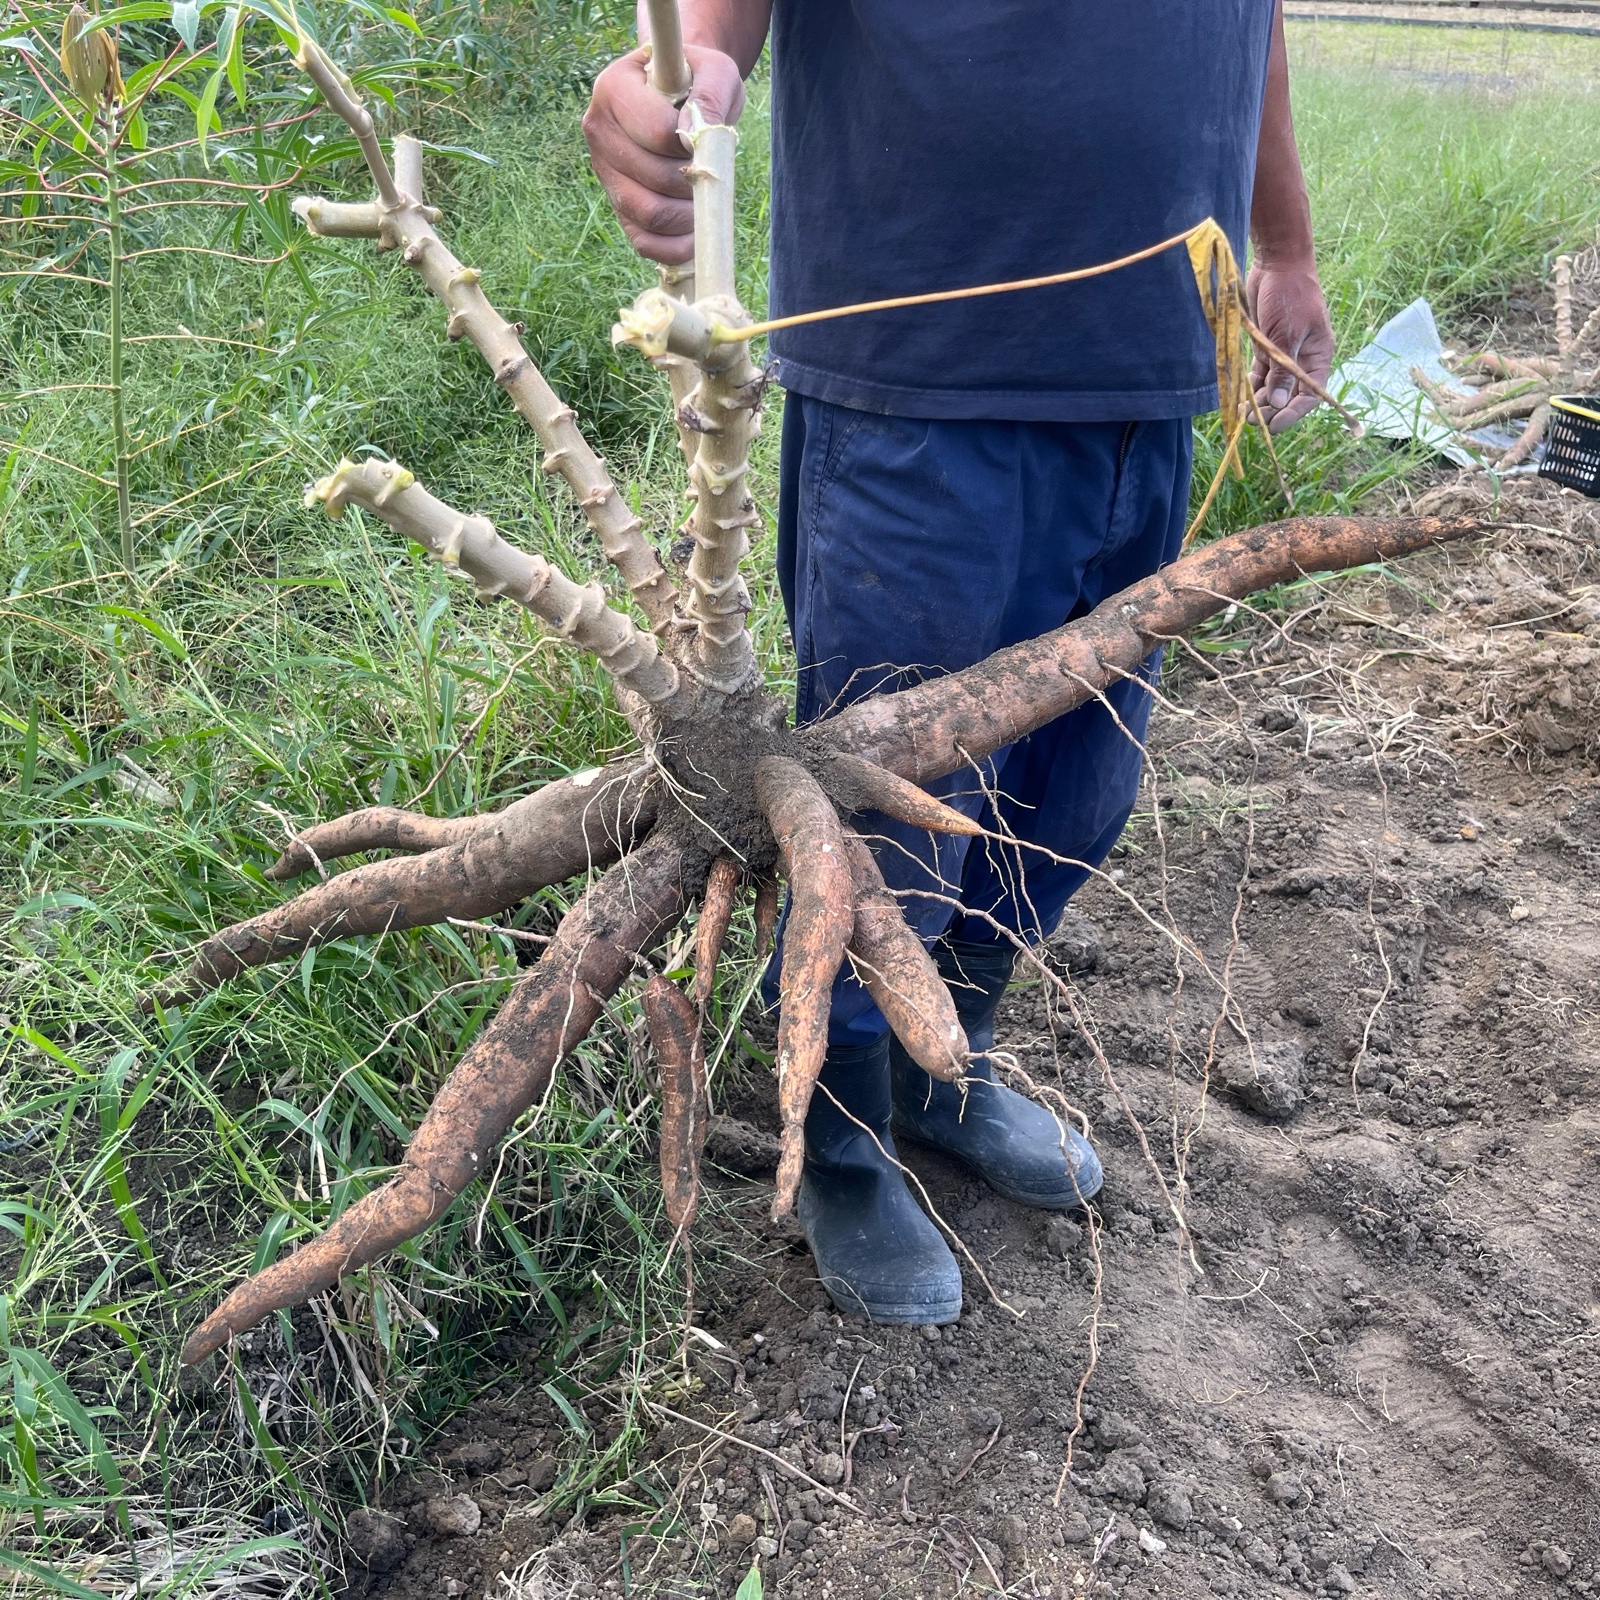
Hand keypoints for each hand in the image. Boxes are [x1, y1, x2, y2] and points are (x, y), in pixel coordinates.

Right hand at [582, 44, 745, 263]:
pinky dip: (675, 247)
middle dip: (694, 182)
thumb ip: (710, 94)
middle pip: (654, 176)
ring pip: (650, 213)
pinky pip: (644, 241)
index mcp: (614, 88)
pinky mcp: (618, 207)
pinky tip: (696, 234)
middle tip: (711, 171)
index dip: (692, 144)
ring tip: (706, 198)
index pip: (657, 131)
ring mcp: (605, 174)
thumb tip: (692, 133)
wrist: (683, 99)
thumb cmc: (698, 84)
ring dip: (689, 216)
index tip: (704, 136)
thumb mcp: (715, 72)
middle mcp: (599, 131)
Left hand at [1246, 261, 1334, 432]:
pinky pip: (1260, 375)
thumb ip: (1282, 370)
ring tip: (1243, 414)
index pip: (1310, 395)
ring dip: (1259, 402)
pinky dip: (1251, 387)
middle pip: (1289, 395)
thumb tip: (1278, 404)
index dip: (1293, 413)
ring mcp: (1283, 355)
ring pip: (1272, 388)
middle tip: (1252, 421)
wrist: (1278, 264)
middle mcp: (1303, 359)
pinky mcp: (1266, 348)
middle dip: (1271, 410)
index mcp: (1318, 356)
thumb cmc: (1290, 295)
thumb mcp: (1287, 334)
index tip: (1274, 426)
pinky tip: (1240, 398)